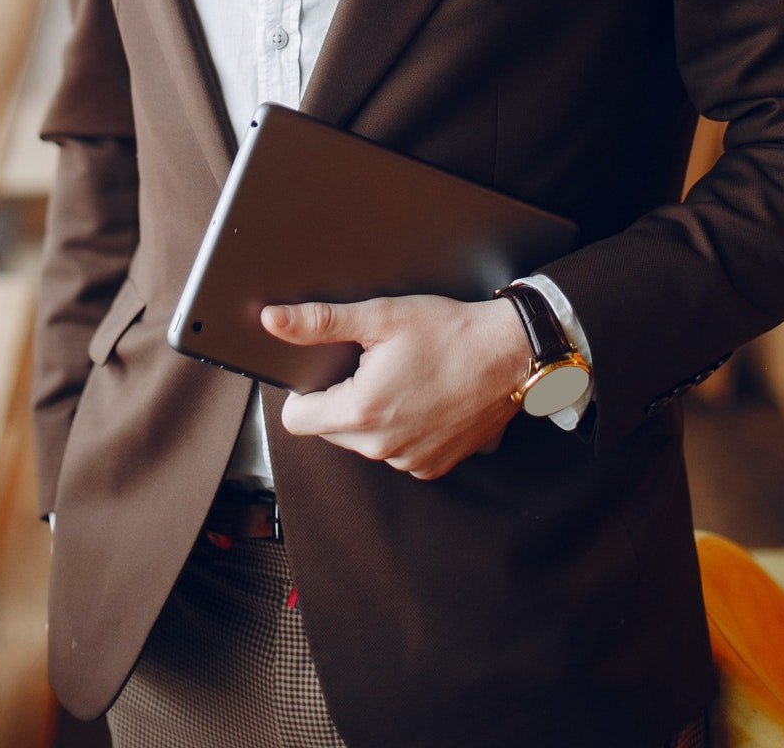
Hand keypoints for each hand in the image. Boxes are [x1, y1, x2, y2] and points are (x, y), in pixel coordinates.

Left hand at [264, 294, 531, 479]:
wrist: (509, 355)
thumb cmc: (450, 333)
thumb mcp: (380, 316)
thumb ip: (320, 321)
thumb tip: (273, 321)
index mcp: (361, 411)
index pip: (296, 419)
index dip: (304, 390)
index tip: (327, 371)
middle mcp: (381, 447)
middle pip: (330, 429)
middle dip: (341, 399)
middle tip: (373, 365)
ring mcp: (408, 461)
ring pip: (364, 442)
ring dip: (372, 416)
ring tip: (403, 379)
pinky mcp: (432, 466)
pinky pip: (396, 453)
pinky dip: (401, 430)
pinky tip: (422, 399)